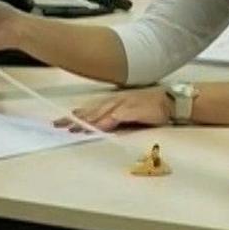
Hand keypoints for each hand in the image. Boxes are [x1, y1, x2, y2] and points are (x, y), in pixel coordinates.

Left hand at [53, 89, 172, 131]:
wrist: (170, 101)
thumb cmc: (149, 108)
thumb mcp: (128, 112)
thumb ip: (113, 118)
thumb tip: (97, 125)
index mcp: (112, 103)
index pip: (90, 109)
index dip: (74, 116)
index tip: (60, 122)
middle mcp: (115, 102)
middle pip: (91, 111)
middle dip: (74, 119)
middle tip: (58, 125)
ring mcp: (124, 105)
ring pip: (101, 113)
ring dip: (87, 121)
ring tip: (74, 128)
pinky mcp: (133, 110)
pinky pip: (118, 116)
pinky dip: (108, 121)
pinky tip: (99, 126)